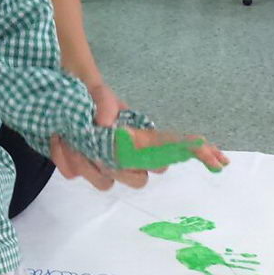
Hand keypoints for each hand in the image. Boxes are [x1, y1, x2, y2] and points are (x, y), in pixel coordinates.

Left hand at [50, 84, 228, 189]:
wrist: (55, 96)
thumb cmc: (86, 93)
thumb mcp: (97, 92)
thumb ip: (104, 102)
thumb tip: (107, 123)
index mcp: (138, 137)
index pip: (174, 146)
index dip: (199, 154)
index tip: (218, 160)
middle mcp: (125, 155)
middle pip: (138, 180)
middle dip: (118, 169)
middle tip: (99, 153)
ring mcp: (102, 163)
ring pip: (105, 182)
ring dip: (85, 164)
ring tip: (69, 141)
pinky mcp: (80, 166)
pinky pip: (76, 174)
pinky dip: (65, 159)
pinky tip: (58, 140)